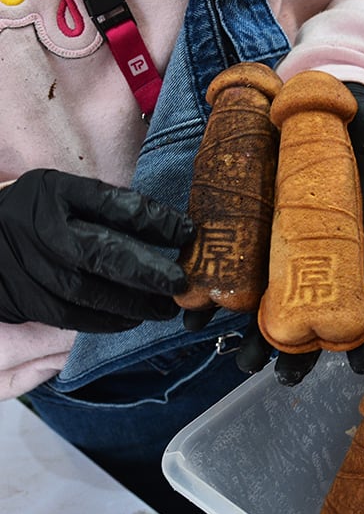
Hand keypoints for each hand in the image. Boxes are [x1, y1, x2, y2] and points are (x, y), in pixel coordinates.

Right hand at [0, 169, 192, 331]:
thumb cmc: (39, 212)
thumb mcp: (69, 193)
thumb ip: (112, 207)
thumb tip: (174, 228)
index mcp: (57, 192)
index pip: (114, 206)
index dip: (156, 221)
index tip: (189, 233)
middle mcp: (41, 229)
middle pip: (102, 253)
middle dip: (149, 272)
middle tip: (181, 284)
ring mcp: (30, 266)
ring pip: (89, 292)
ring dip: (134, 304)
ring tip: (164, 309)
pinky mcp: (25, 298)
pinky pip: (72, 316)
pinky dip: (106, 321)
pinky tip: (130, 319)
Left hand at [223, 81, 363, 385]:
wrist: (319, 89)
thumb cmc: (363, 118)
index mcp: (357, 239)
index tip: (358, 368)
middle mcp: (318, 247)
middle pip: (309, 308)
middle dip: (295, 346)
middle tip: (279, 377)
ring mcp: (281, 236)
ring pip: (266, 295)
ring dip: (251, 332)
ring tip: (234, 359)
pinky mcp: (249, 217)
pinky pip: (231, 259)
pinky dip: (214, 288)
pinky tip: (196, 313)